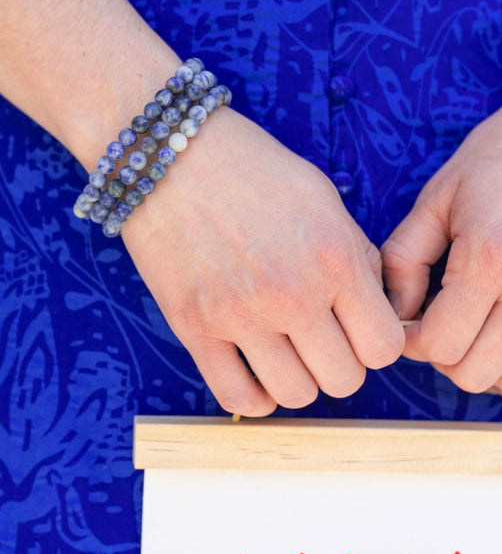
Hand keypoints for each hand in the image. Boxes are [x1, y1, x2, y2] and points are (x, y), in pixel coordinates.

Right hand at [122, 108, 403, 415]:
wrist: (169, 154)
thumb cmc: (250, 169)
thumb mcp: (323, 197)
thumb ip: (356, 256)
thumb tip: (371, 306)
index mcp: (334, 258)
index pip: (383, 347)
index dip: (374, 343)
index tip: (356, 330)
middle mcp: (291, 294)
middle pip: (343, 380)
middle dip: (339, 365)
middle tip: (320, 340)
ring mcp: (239, 315)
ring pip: (295, 396)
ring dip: (298, 381)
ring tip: (285, 353)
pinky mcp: (193, 327)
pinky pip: (236, 398)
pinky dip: (255, 397)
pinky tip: (255, 371)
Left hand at [382, 108, 501, 392]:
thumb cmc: (492, 167)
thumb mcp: (435, 204)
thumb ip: (404, 261)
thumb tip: (398, 314)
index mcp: (490, 260)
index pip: (438, 344)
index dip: (409, 342)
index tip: (406, 320)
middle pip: (471, 372)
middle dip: (440, 353)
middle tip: (435, 320)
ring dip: (475, 359)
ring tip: (467, 320)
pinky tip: (494, 324)